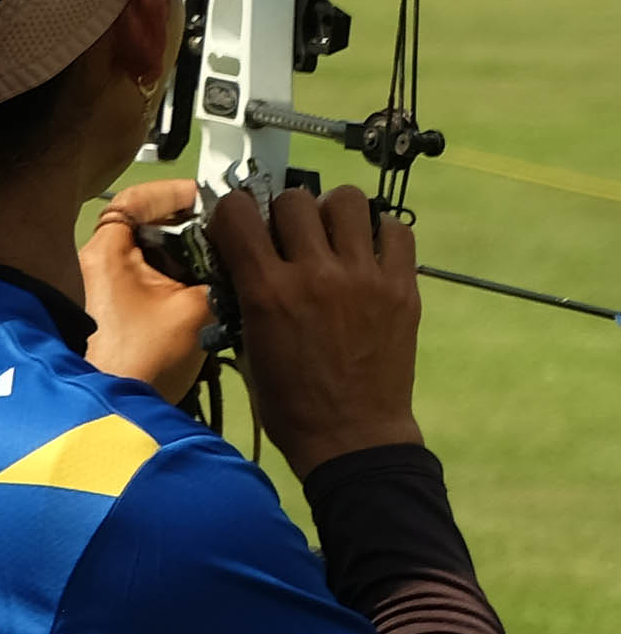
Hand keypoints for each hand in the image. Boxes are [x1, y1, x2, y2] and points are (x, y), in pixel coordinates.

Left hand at [78, 177, 217, 406]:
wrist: (111, 420)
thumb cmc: (145, 358)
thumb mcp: (196, 310)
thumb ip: (220, 273)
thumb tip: (240, 258)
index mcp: (105, 252)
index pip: (134, 200)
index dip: (174, 193)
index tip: (212, 203)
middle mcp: (94, 266)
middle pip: (148, 230)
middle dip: (191, 231)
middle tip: (230, 237)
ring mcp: (100, 294)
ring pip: (151, 261)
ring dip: (187, 262)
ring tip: (228, 266)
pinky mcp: (111, 319)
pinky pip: (147, 287)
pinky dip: (176, 286)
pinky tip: (210, 297)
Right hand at [213, 183, 425, 475]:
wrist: (351, 434)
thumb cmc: (290, 402)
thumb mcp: (249, 347)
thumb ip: (247, 296)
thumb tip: (245, 259)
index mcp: (267, 292)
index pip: (237, 213)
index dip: (232, 211)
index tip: (237, 224)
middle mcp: (315, 274)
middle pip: (294, 199)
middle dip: (283, 213)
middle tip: (288, 236)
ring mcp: (364, 277)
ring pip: (347, 200)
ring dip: (331, 211)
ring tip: (331, 236)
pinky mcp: (402, 286)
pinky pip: (394, 230)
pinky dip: (378, 232)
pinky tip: (367, 253)